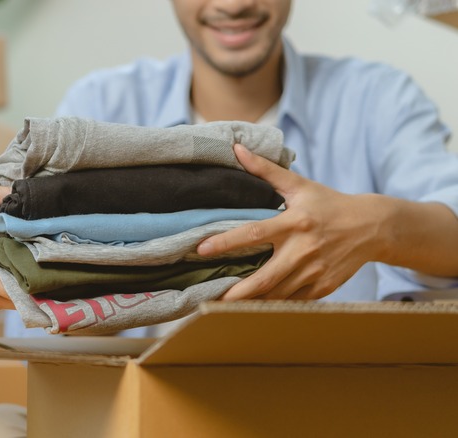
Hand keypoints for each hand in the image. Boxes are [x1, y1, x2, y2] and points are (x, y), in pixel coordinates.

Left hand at [197, 144, 383, 300]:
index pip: (254, 233)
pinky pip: (293, 301)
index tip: (201, 249)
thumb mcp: (299, 185)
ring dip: (253, 302)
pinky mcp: (323, 287)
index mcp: (294, 222)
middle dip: (240, 291)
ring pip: (279, 293)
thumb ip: (265, 171)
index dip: (226, 242)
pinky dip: (274, 305)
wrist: (373, 227)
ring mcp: (315, 271)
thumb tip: (237, 149)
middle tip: (213, 300)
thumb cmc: (329, 204)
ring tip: (226, 309)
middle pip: (267, 276)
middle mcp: (304, 249)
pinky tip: (254, 309)